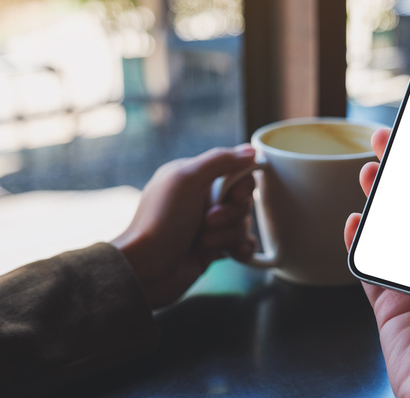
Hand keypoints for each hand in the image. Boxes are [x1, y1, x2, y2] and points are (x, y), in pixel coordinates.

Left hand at [111, 145, 256, 308]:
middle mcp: (201, 199)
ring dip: (229, 234)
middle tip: (208, 221)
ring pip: (243, 223)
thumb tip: (252, 150)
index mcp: (193, 177)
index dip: (242, 185)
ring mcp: (208, 225)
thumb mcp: (186, 180)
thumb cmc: (160, 222)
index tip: (235, 195)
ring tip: (205, 242)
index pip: (235, 171)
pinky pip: (243, 243)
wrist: (145, 271)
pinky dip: (243, 248)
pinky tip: (235, 253)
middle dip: (232, 213)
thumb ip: (220, 160)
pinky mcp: (213, 248)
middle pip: (242, 199)